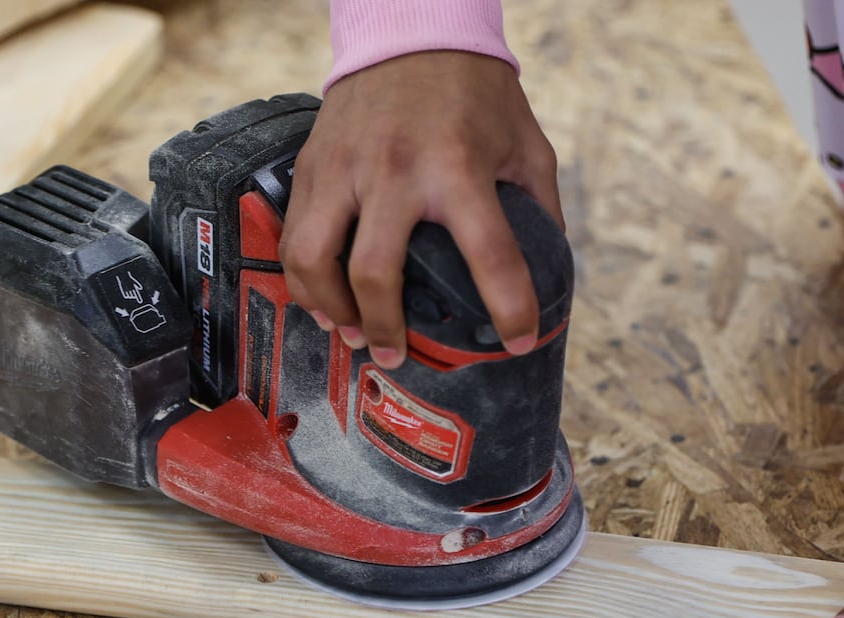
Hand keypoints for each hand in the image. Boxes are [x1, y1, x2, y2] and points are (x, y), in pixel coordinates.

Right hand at [281, 51, 561, 368]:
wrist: (411, 32)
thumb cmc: (473, 92)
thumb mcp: (525, 144)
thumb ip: (539, 208)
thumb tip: (550, 272)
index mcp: (458, 165)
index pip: (489, 254)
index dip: (508, 308)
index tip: (518, 342)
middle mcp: (395, 170)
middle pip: (376, 272)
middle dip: (385, 329)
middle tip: (395, 358)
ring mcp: (345, 168)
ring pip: (316, 258)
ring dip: (330, 309)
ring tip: (348, 335)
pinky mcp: (312, 166)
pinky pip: (293, 236)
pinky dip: (302, 280)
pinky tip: (320, 301)